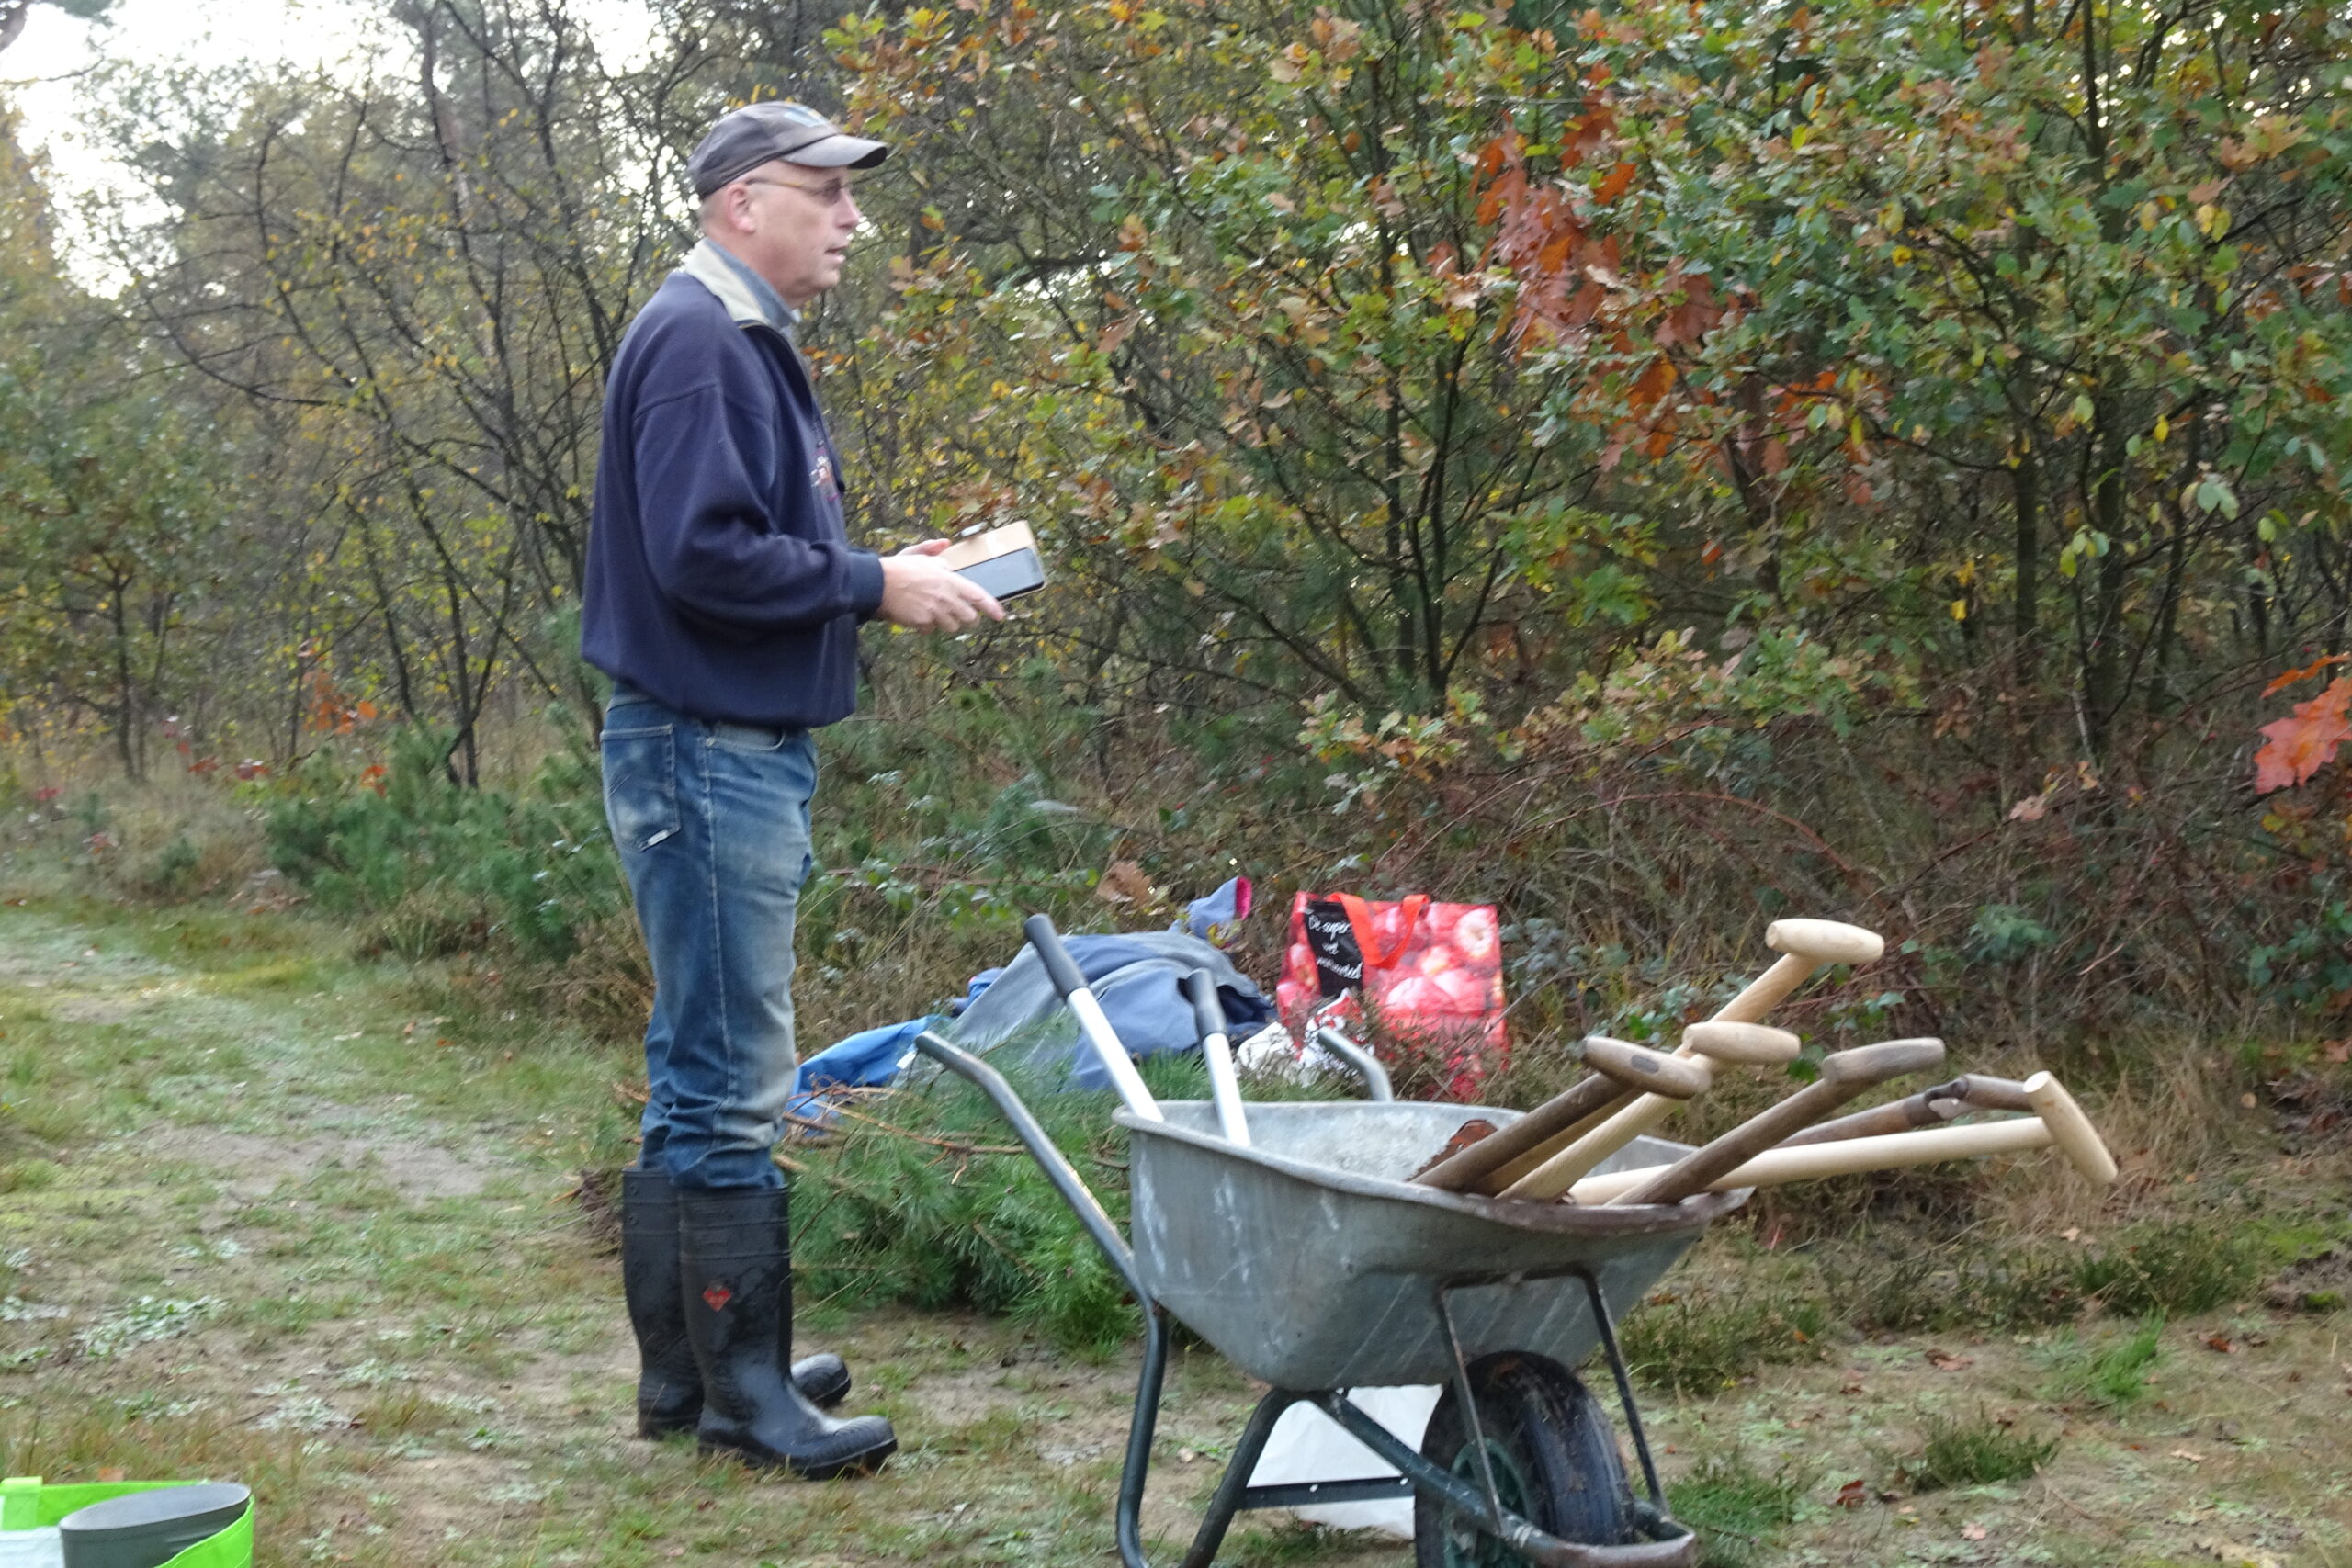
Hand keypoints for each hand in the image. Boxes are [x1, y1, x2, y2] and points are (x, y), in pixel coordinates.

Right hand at [877, 541, 1004, 631]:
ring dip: (945, 622)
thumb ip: (933, 550)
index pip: (978, 596)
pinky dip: (926, 626)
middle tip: (960, 616)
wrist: (877, 583)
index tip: (1000, 616)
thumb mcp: (917, 553)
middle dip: (967, 618)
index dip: (991, 607)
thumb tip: (945, 543)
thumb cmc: (897, 568)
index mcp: (948, 579)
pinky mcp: (922, 622)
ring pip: (951, 627)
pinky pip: (931, 630)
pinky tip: (917, 616)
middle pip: (968, 617)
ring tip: (931, 611)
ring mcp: (935, 611)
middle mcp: (945, 597)